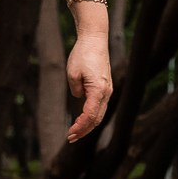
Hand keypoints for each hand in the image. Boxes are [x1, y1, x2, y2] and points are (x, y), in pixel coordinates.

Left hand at [64, 29, 112, 143]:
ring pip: (100, 114)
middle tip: (70, 138)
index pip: (90, 116)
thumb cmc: (82, 54)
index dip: (80, 127)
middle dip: (84, 130)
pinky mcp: (106, 87)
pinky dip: (92, 115)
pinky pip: (100, 106)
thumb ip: (76, 89)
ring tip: (75, 133)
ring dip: (88, 125)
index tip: (70, 134)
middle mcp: (106, 92)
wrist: (95, 40)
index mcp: (99, 90)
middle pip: (97, 119)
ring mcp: (108, 90)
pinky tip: (82, 120)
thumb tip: (79, 97)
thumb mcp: (72, 73)